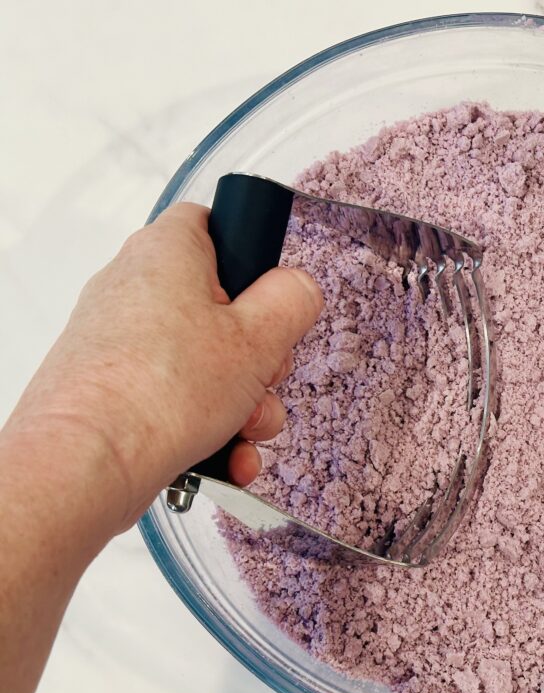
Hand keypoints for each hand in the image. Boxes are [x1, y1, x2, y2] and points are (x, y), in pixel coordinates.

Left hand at [3, 203, 322, 537]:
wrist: (88, 464)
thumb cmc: (159, 392)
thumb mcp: (258, 339)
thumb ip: (292, 301)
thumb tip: (299, 289)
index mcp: (168, 253)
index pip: (213, 221)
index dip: (252, 255)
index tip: (273, 294)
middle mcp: (137, 288)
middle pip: (222, 307)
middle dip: (260, 355)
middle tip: (265, 376)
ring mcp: (123, 341)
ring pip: (206, 362)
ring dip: (243, 402)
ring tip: (245, 430)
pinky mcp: (115, 387)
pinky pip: (179, 398)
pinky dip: (210, 427)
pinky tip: (227, 457)